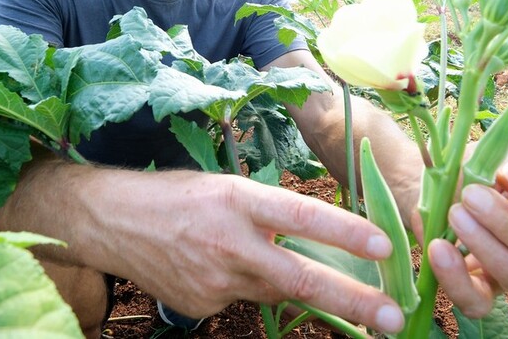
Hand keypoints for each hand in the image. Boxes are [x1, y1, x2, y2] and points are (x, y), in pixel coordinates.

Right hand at [99, 170, 404, 333]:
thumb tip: (313, 241)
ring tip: (304, 278)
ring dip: (299, 287)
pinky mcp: (202, 306)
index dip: (346, 232)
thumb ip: (268, 215)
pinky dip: (248, 287)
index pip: (301, 215)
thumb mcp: (226, 188)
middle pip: (299, 277)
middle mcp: (229, 243)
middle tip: (395, 320)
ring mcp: (214, 281)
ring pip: (276, 291)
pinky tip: (222, 267)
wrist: (112, 221)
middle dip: (353, 301)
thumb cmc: (176, 195)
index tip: (386, 246)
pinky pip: (244, 300)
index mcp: (237, 200)